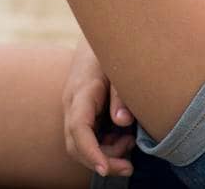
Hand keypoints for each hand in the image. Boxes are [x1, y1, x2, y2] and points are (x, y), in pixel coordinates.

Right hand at [62, 39, 137, 177]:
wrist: (99, 36)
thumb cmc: (111, 52)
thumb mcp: (120, 67)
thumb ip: (121, 94)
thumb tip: (122, 122)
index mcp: (81, 93)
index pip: (78, 128)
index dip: (90, 152)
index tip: (105, 169)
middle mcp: (73, 105)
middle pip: (76, 145)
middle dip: (102, 161)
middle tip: (130, 166)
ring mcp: (75, 111)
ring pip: (82, 145)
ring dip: (107, 152)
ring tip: (131, 142)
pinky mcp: (83, 115)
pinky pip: (90, 138)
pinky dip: (107, 145)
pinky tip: (124, 137)